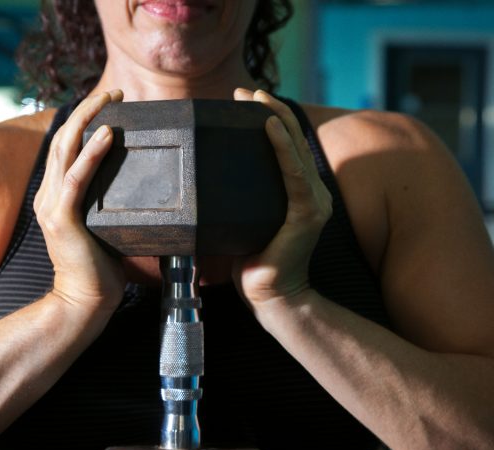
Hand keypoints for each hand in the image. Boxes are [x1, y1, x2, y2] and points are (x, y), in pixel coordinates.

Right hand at [34, 90, 125, 317]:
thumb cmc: (100, 269)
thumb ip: (109, 206)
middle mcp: (48, 195)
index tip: (110, 105)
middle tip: (114, 92)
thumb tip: (140, 191)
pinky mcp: (62, 217)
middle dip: (88, 109)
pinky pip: (77, 177)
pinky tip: (107, 134)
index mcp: (55, 196)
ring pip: (67, 148)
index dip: (84, 121)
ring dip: (89, 118)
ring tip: (111, 98)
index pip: (67, 148)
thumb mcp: (103, 227)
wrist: (84, 301)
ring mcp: (52, 205)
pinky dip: (92, 153)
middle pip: (64, 138)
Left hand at [231, 89, 331, 317]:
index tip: (244, 101)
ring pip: (294, 149)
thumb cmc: (252, 265)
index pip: (285, 148)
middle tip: (245, 92)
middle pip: (291, 141)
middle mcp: (311, 193)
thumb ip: (231, 205)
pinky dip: (282, 147)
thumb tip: (193, 189)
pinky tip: (269, 126)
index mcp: (298, 195)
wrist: (272, 299)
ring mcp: (313, 202)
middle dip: (269, 111)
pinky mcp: (307, 214)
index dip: (268, 120)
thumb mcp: (240, 225)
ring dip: (275, 118)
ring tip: (255, 98)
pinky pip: (294, 174)